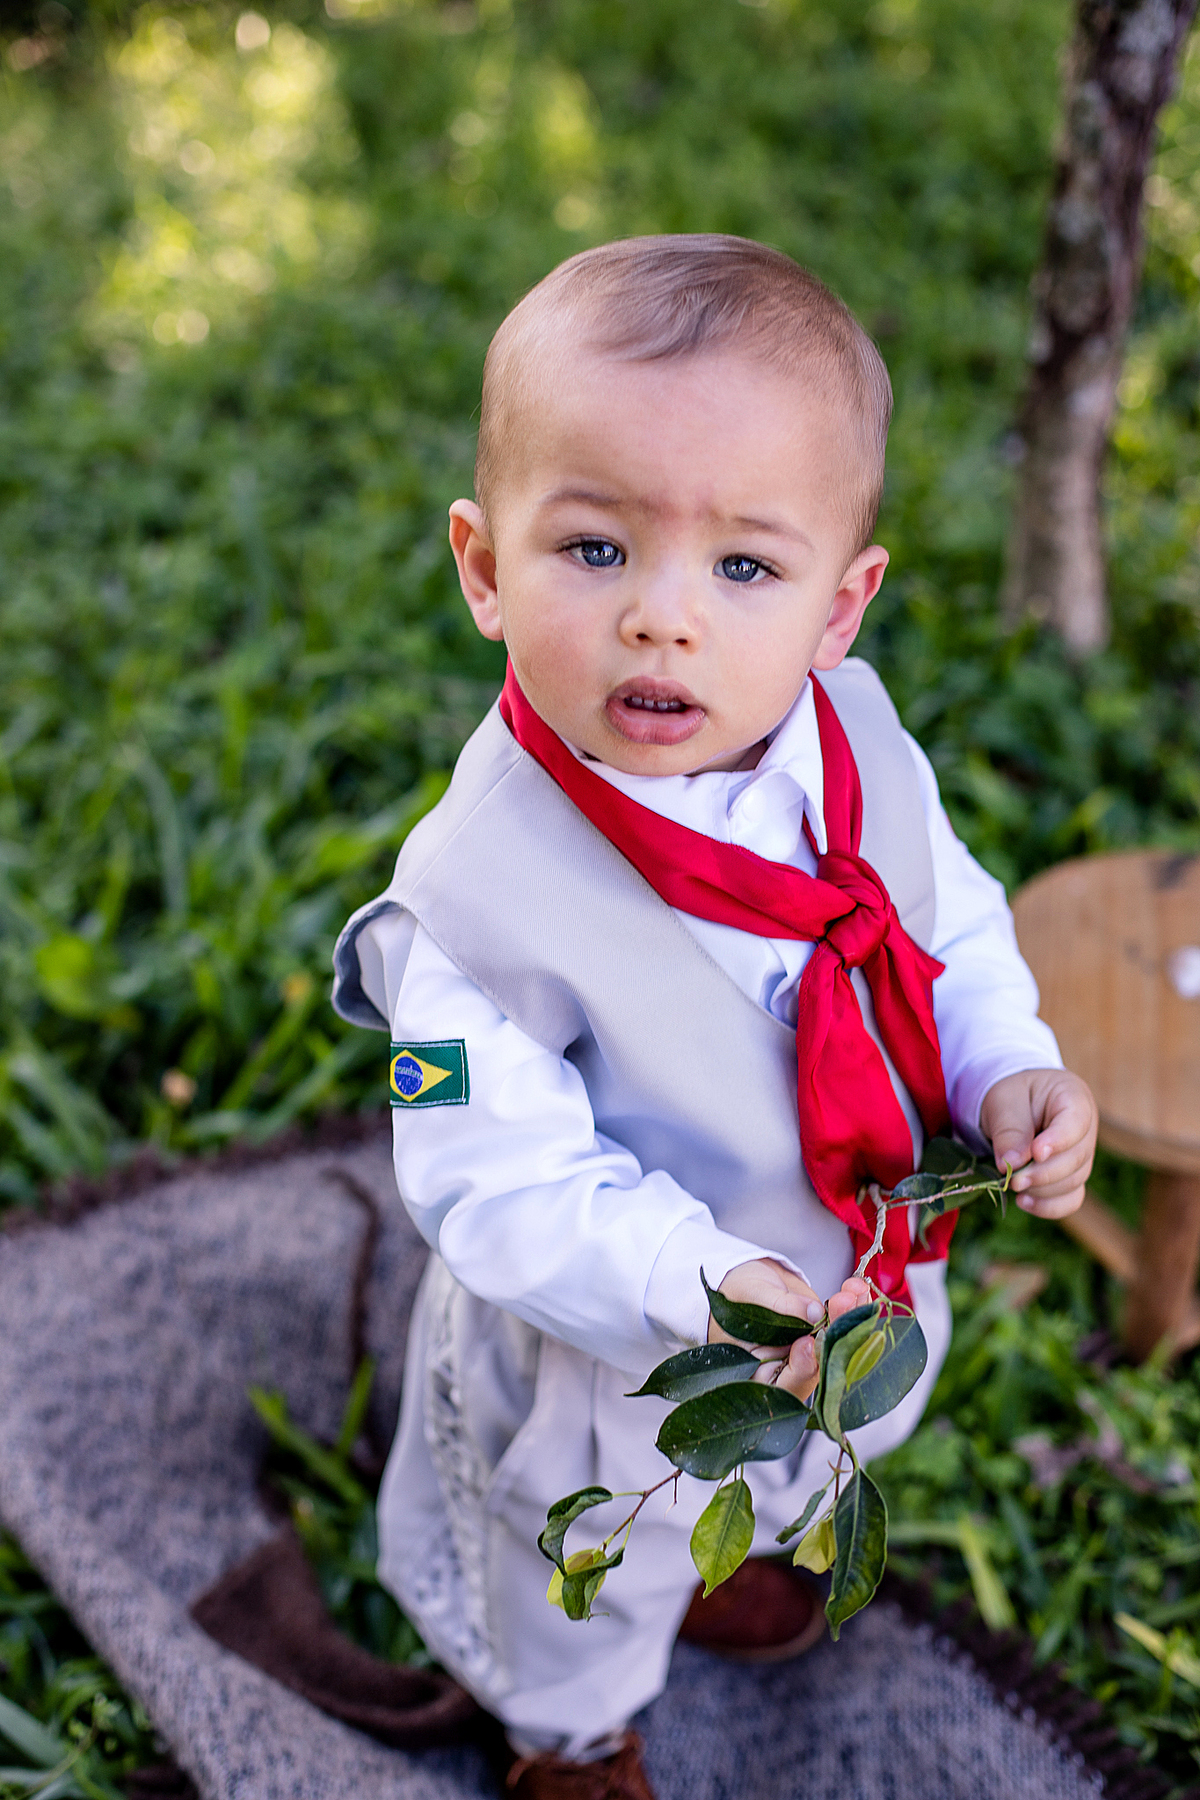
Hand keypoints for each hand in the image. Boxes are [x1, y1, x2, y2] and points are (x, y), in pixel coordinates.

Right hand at [708, 1259, 871, 1400]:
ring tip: (853, 1291)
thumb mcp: (750, 1294)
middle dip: (838, 1335)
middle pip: (820, 1368)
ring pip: (840, 1348)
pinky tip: (858, 1290)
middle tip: (843, 1303)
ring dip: (852, 1319)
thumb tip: (815, 1313)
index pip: (784, 1384)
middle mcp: (790, 1372)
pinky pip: (845, 1330)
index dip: (800, 1369)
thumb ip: (780, 1307)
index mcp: (759, 1376)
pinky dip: (856, 1310)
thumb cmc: (735, 1292)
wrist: (744, 1277)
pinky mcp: (825, 1337)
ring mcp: (810, 1355)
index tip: (807, 1343)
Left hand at [979, 1068, 1096, 1218]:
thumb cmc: (1012, 1096)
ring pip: (1074, 1181)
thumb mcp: (1004, 1102)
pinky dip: (1049, 1206)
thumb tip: (1010, 1165)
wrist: (1013, 1104)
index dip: (1059, 1141)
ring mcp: (1083, 1155)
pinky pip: (1071, 1199)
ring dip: (1042, 1190)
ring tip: (1013, 1185)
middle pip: (1077, 1158)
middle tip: (1013, 1179)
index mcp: (1073, 1097)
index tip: (1036, 1153)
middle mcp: (1086, 1128)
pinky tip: (1024, 1202)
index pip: (1076, 1122)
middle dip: (1044, 1173)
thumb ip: (1009, 1130)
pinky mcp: (1072, 1177)